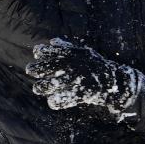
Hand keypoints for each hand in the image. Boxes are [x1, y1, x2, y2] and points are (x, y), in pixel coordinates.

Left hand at [25, 38, 139, 113]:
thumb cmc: (95, 66)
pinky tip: (52, 101)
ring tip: (38, 88)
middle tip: (30, 71)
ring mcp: (72, 81)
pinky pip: (60, 101)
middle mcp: (68, 66)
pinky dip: (55, 102)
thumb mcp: (83, 52)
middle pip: (43, 68)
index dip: (41, 52)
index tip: (38, 54)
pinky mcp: (77, 94)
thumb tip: (53, 42)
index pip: (48, 51)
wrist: (114, 81)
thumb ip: (67, 47)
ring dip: (40, 87)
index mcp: (70, 55)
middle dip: (34, 70)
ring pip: (48, 85)